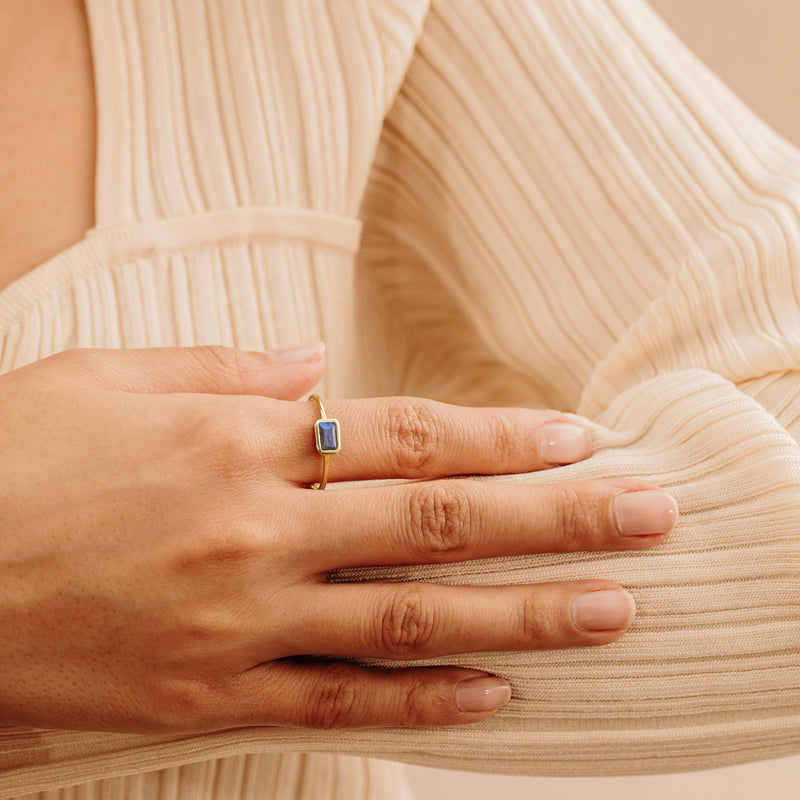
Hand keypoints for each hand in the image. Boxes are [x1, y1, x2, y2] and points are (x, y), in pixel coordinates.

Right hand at [0, 345, 676, 732]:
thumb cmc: (12, 456)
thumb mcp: (109, 378)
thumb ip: (223, 370)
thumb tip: (312, 368)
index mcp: (239, 439)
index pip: (405, 434)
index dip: (500, 439)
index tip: (578, 441)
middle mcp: (257, 528)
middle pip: (437, 522)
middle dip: (552, 518)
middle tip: (644, 517)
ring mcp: (239, 618)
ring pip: (409, 620)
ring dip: (519, 616)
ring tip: (609, 610)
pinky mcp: (207, 693)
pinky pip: (336, 701)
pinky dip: (422, 704)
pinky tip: (496, 698)